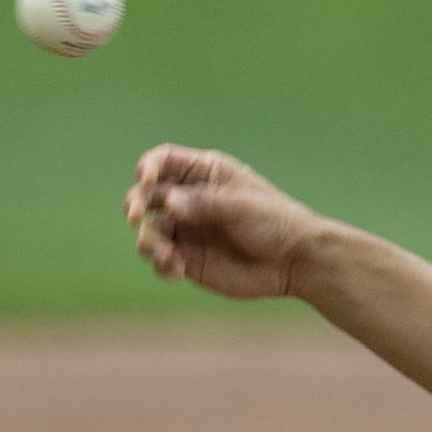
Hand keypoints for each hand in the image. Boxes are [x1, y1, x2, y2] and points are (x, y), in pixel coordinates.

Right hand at [123, 144, 323, 299]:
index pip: (164, 161)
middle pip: (146, 194)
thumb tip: (169, 203)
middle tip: (135, 216)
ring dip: (147, 240)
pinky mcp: (188, 259)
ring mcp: (187, 230)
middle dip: (134, 203)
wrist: (296, 263)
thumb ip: (206, 204)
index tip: (146, 178)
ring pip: (148, 229)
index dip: (149, 167)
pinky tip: (176, 269)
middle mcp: (189, 199)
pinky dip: (160, 264)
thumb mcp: (243, 206)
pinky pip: (160, 259)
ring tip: (167, 256)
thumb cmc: (276, 224)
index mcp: (204, 174)